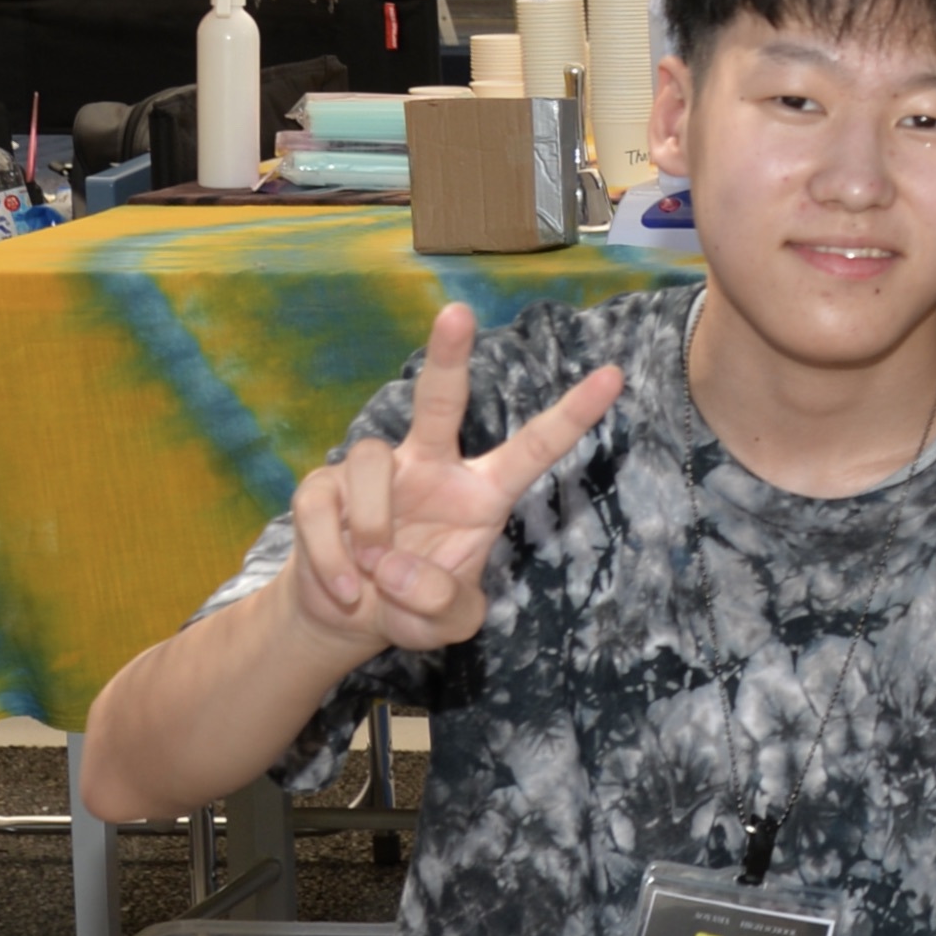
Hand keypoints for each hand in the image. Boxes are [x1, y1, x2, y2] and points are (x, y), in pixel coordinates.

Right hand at [286, 303, 622, 653]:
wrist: (345, 618)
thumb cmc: (412, 605)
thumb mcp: (449, 623)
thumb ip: (444, 606)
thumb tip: (393, 568)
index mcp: (480, 493)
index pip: (533, 448)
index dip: (573, 415)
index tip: (614, 376)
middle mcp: (430, 467)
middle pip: (440, 400)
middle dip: (448, 356)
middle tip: (458, 312)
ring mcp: (375, 472)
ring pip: (369, 461)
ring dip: (370, 528)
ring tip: (371, 576)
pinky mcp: (322, 489)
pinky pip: (321, 507)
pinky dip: (331, 556)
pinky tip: (341, 588)